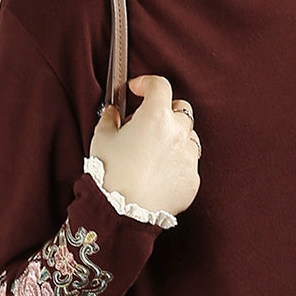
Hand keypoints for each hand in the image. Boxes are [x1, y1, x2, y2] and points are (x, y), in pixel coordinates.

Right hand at [90, 75, 200, 216]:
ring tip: (155, 153)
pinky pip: (189, 165)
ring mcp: (189, 157)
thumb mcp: (102, 139)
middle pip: (181, 110)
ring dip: (175, 139)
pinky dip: (178, 164)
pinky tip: (160, 174)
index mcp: (155, 116)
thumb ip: (109, 119)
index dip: (147, 84)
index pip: (159, 85)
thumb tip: (113, 112)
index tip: (137, 90)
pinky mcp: (193, 179)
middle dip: (166, 111)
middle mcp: (178, 133)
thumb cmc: (111, 173)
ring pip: (189, 138)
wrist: (124, 211)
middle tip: (149, 123)